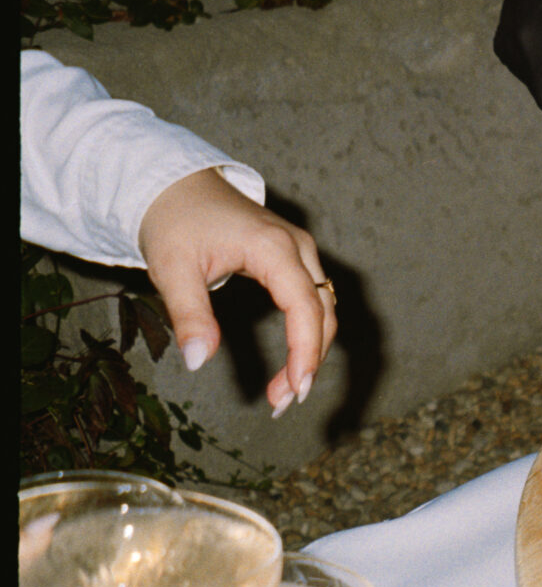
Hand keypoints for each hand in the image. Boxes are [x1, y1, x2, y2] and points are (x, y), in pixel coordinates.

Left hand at [137, 168, 335, 416]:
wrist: (175, 184)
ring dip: (311, 350)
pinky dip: (308, 333)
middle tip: (283, 402)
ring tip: (284, 389)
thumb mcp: (173, 269)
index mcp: (273, 247)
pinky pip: (314, 301)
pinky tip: (291, 360)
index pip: (305, 307)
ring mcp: (300, 252)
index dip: (305, 351)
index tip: (295, 389)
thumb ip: (190, 315)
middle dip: (309, 360)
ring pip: (324, 309)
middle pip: (323, 313)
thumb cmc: (174, 221)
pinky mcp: (294, 258)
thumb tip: (197, 361)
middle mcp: (298, 248)